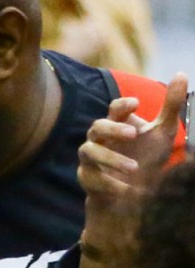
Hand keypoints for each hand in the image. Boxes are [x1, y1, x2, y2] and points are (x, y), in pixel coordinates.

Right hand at [78, 73, 187, 267]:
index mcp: (117, 123)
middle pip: (97, 126)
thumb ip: (171, 105)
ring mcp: (90, 159)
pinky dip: (109, 183)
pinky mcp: (87, 179)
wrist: (135, 194)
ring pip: (89, 152)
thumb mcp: (163, 132)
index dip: (122, 105)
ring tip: (134, 168)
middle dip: (114, 130)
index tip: (136, 103)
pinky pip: (91, 178)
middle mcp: (99, 139)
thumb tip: (181, 74)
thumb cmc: (147, 159)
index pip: (114, 108)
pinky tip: (127, 189)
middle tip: (134, 134)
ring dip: (111, 159)